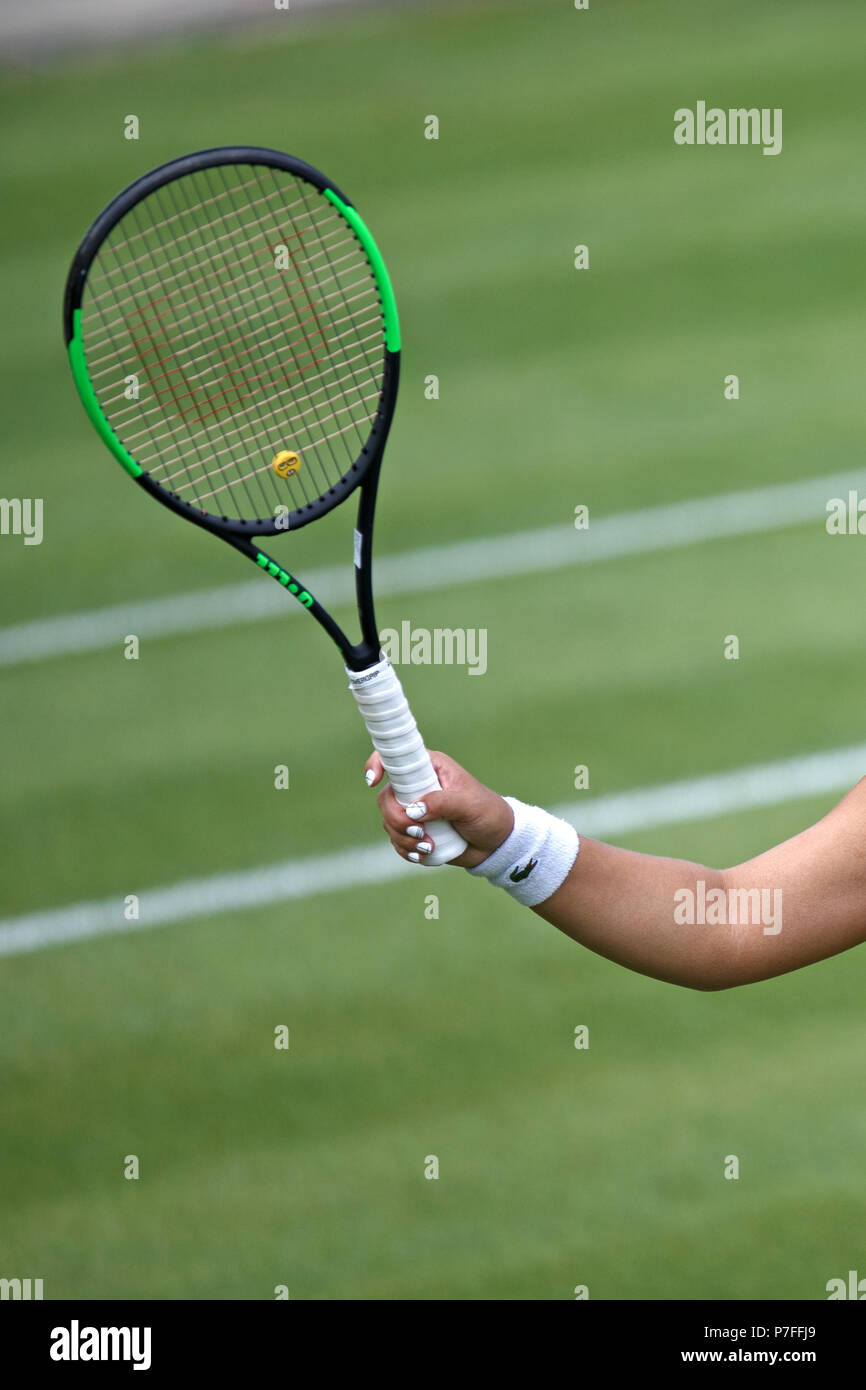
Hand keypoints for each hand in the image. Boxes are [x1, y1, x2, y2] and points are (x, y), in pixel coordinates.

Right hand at [364, 749, 513, 868]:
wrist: (496, 843)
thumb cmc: (488, 814)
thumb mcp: (469, 805)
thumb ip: (442, 803)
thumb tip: (413, 810)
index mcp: (431, 768)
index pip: (395, 758)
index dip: (377, 765)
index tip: (373, 781)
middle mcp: (418, 786)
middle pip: (386, 798)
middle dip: (397, 819)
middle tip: (418, 831)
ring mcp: (415, 810)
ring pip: (389, 822)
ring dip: (403, 838)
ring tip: (428, 846)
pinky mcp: (416, 831)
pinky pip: (397, 840)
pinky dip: (406, 850)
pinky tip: (424, 854)